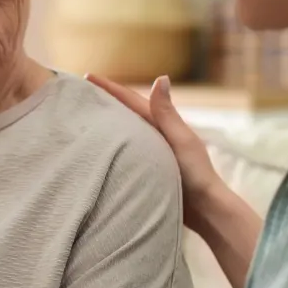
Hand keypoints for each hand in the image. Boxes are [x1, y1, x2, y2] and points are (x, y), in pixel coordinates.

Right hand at [86, 74, 222, 227]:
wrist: (206, 211)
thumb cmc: (196, 175)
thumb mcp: (181, 141)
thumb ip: (167, 113)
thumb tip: (161, 76)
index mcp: (163, 125)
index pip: (131, 101)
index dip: (111, 88)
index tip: (87, 76)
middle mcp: (156, 136)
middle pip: (126, 113)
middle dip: (106, 100)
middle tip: (81, 92)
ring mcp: (151, 153)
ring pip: (125, 132)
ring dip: (108, 121)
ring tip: (85, 115)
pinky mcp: (147, 170)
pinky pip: (125, 151)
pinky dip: (113, 143)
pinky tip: (100, 147)